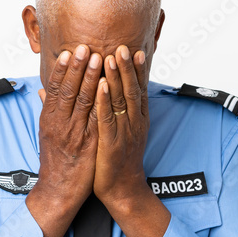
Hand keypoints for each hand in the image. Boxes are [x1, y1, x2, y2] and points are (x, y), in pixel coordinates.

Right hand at [26, 45, 102, 236]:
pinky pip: (96, 119)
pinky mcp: (88, 144)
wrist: (58, 191)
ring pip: (83, 101)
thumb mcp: (46, 133)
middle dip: (78, 67)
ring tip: (99, 58)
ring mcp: (74, 134)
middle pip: (69, 90)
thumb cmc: (55, 161)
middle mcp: (59, 124)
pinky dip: (102, 102)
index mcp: (49, 119)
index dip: (62, 69)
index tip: (69, 51)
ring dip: (91, 78)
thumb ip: (47, 109)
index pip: (55, 88)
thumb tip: (42, 90)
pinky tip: (109, 88)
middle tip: (85, 46)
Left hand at [93, 45, 150, 208]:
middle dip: (127, 68)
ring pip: (120, 101)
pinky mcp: (111, 142)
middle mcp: (134, 123)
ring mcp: (124, 132)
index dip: (137, 70)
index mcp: (137, 119)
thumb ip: (115, 112)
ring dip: (115, 78)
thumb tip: (108, 94)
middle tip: (123, 46)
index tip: (136, 50)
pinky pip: (107, 118)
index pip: (138, 89)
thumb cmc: (117, 160)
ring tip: (111, 57)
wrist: (123, 190)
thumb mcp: (120, 132)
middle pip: (131, 90)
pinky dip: (103, 101)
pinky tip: (99, 86)